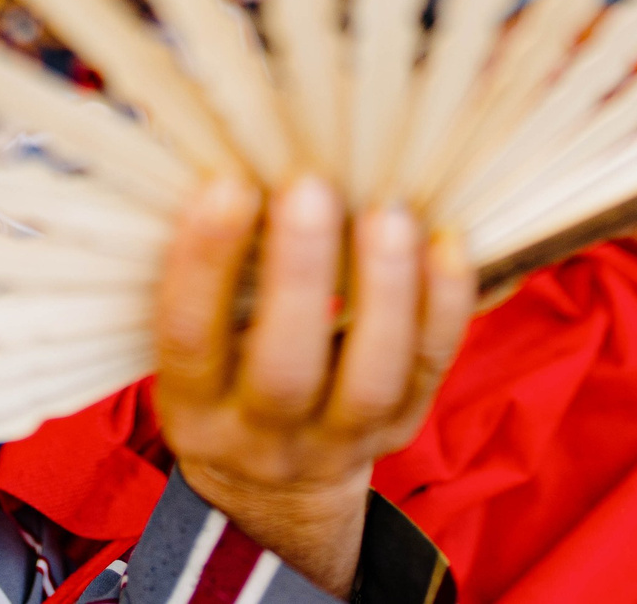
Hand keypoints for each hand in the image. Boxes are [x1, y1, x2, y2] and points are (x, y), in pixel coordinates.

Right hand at [153, 175, 473, 596]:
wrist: (276, 487)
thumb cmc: (225, 373)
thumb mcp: (194, 341)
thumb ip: (205, 267)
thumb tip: (219, 149)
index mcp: (193, 404)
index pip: (190, 338)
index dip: (203, 263)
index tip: (224, 185)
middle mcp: (260, 434)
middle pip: (284, 370)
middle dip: (300, 276)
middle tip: (309, 186)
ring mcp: (337, 440)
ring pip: (368, 379)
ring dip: (385, 289)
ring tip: (388, 212)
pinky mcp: (400, 427)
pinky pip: (427, 371)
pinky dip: (444, 306)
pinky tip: (446, 241)